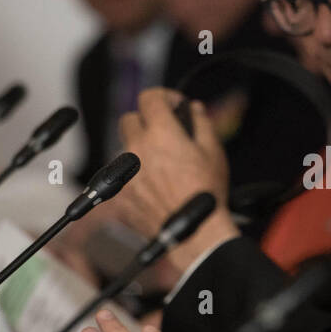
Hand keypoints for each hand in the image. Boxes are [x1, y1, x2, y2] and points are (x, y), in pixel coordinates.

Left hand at [115, 89, 238, 271]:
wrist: (193, 234)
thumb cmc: (205, 195)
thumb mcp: (213, 152)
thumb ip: (201, 123)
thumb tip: (193, 109)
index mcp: (160, 133)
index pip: (149, 97)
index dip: (163, 96)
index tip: (172, 105)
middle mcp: (135, 149)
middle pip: (130, 120)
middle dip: (146, 122)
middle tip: (165, 136)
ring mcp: (122, 172)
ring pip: (124, 150)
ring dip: (139, 152)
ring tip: (162, 169)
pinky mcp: (117, 194)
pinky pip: (120, 176)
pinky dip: (133, 178)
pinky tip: (154, 189)